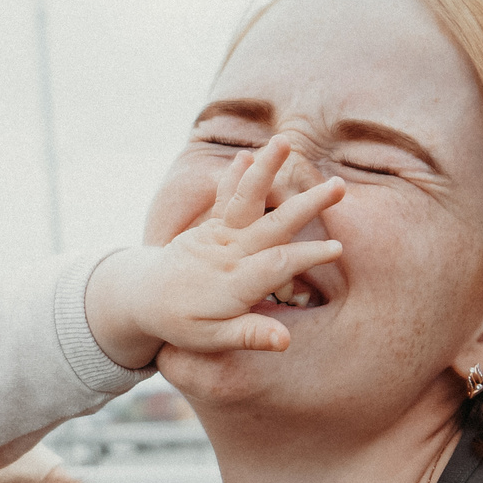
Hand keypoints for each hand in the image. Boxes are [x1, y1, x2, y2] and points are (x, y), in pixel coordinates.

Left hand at [85, 137, 344, 368]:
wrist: (143, 298)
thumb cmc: (183, 323)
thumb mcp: (214, 340)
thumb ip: (251, 335)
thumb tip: (285, 341)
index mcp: (235, 283)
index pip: (279, 265)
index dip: (308, 257)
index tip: (338, 248)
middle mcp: (229, 253)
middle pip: (274, 225)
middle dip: (307, 205)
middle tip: (339, 186)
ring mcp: (218, 234)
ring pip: (247, 199)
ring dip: (266, 170)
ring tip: (285, 142)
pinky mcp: (210, 225)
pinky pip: (225, 196)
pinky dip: (236, 176)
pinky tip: (248, 153)